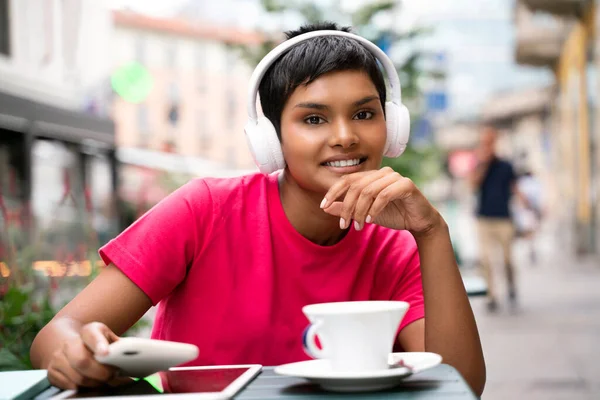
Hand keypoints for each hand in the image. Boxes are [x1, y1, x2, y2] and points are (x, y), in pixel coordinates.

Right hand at [46, 322, 126, 389]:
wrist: (71, 344)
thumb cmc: (98, 344)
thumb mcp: (109, 339)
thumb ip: (120, 346)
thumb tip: (137, 356)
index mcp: (88, 331)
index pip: (92, 335)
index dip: (98, 344)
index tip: (106, 353)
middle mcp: (70, 343)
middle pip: (82, 361)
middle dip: (101, 373)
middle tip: (113, 376)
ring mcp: (58, 358)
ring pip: (77, 377)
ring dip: (95, 383)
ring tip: (105, 381)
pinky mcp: (52, 373)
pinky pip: (70, 386)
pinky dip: (84, 389)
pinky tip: (92, 384)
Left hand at [320, 167, 442, 235]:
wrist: (419, 222)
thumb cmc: (393, 214)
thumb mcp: (364, 213)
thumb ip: (346, 209)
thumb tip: (325, 208)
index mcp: (371, 176)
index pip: (347, 179)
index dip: (333, 192)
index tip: (323, 206)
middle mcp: (382, 172)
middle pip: (356, 186)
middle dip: (347, 207)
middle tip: (344, 224)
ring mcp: (395, 177)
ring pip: (368, 191)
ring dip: (360, 211)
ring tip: (359, 226)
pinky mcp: (406, 185)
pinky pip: (384, 195)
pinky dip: (374, 209)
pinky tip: (370, 221)